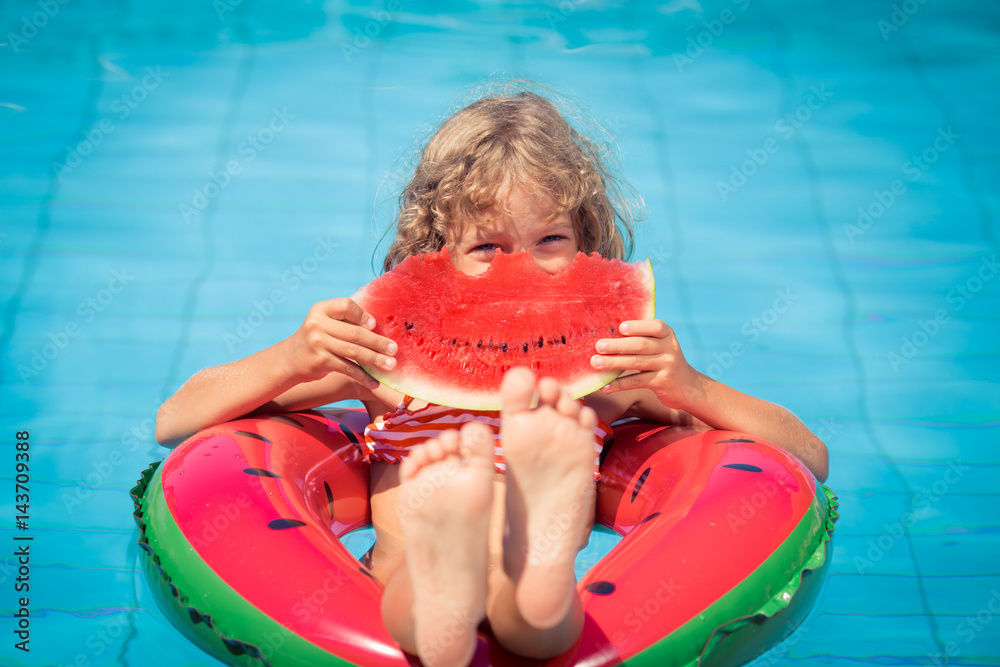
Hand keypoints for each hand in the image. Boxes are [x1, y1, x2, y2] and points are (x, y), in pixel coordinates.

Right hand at [282, 298, 396, 386]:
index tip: (374, 325)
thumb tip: (381, 327)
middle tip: (394, 349)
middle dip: (377, 342)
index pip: (345, 306)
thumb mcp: (325, 322)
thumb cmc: (318, 338)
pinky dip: (363, 376)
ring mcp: (318, 343)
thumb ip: (346, 321)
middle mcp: (317, 324)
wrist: (290, 359)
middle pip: (354, 332)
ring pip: (353, 351)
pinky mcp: (321, 361)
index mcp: (321, 309)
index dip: (362, 315)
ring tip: (390, 365)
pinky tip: (375, 382)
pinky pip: (348, 368)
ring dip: (375, 359)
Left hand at [590, 320, 703, 408]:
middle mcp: (669, 348)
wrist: (688, 387)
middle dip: (618, 345)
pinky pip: (637, 382)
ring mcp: (667, 366)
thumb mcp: (660, 346)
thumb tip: (608, 334)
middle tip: (598, 346)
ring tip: (595, 363)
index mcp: (667, 335)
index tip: (621, 327)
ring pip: (636, 363)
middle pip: (641, 345)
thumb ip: (643, 338)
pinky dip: (619, 384)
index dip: (638, 326)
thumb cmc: (664, 361)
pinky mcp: (662, 383)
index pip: (655, 326)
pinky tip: (605, 386)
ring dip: (613, 363)